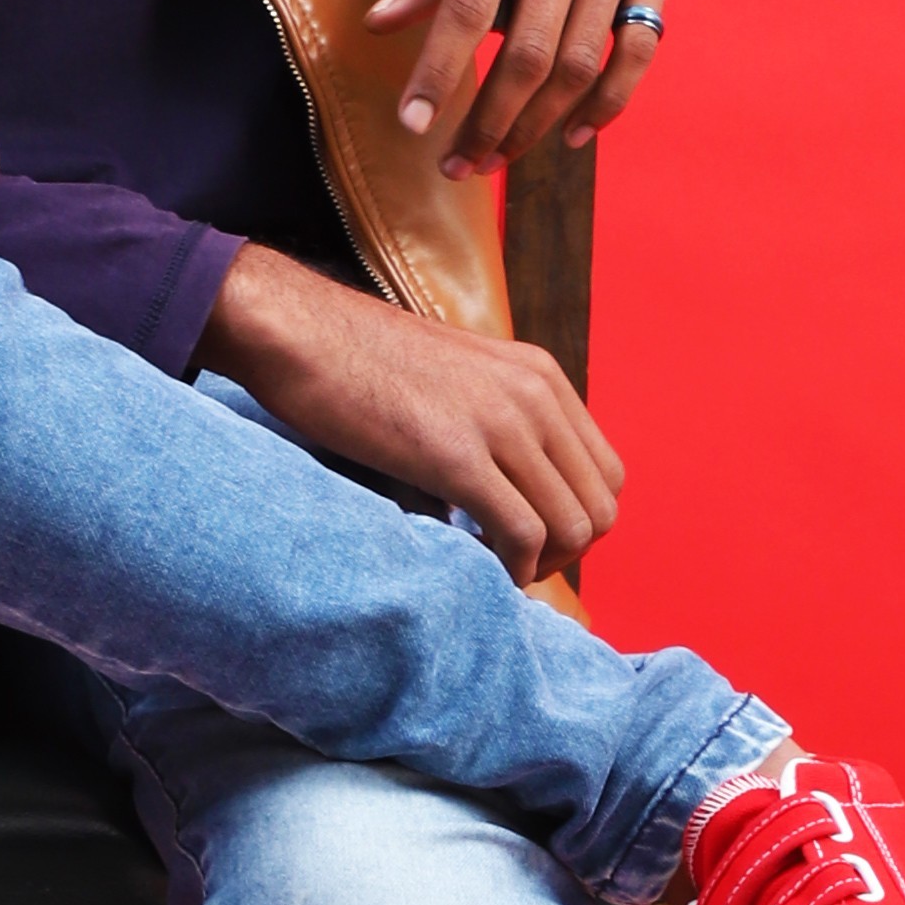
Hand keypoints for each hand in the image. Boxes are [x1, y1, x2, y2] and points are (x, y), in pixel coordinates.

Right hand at [199, 241, 625, 584]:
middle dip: (565, 553)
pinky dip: (510, 570)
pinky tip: (478, 569)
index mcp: (539, 375)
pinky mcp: (457, 455)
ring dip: (540, 567)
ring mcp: (500, 423)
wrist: (298, 333)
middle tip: (514, 566)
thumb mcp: (455, 378)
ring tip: (494, 569)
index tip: (531, 541)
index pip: (606, 473)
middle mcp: (534, 395)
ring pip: (571, 526)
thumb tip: (508, 493)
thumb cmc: (357, 364)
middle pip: (599, 507)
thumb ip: (496, 421)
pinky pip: (522, 534)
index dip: (576, 520)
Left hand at [368, 0, 677, 175]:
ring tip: (499, 157)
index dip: (438, 73)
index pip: (466, 11)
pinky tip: (574, 133)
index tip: (413, 123)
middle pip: (528, 55)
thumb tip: (381, 24)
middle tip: (457, 163)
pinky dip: (610, 100)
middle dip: (488, 122)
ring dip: (537, 124)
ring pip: (581, 63)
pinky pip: (637, 48)